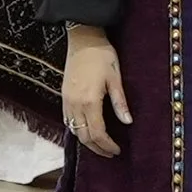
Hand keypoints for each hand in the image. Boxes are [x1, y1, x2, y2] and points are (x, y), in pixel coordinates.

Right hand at [60, 26, 130, 157]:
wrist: (83, 38)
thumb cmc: (102, 55)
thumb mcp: (115, 77)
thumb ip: (120, 102)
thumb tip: (127, 122)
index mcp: (89, 101)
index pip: (97, 133)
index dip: (107, 145)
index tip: (117, 150)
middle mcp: (75, 104)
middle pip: (83, 136)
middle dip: (97, 148)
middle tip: (110, 152)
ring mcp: (67, 100)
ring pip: (74, 130)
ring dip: (86, 141)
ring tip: (100, 145)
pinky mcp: (64, 96)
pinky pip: (68, 120)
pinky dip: (77, 130)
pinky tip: (87, 130)